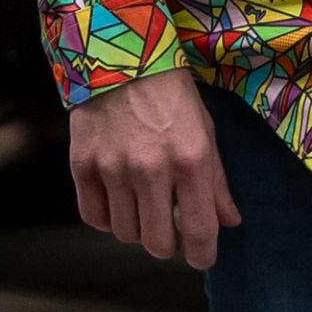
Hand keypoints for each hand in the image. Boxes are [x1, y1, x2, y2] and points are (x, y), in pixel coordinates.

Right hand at [68, 67, 240, 267]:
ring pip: (125, 234)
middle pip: (158, 244)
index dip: (202, 255)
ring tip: (142, 203)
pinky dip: (107, 217)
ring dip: (137, 227)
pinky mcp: (82, 166)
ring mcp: (113, 169)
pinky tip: (117, 199)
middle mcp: (151, 169)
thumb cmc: (171, 93)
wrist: (120, 55)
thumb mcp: (205, 130)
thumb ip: (216, 181)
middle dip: (168, 243)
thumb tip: (229, 222)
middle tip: (169, 226)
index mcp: (190, 160)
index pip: (199, 232)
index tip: (201, 256)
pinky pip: (94, 218)